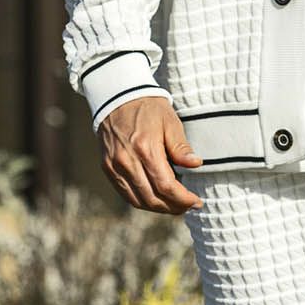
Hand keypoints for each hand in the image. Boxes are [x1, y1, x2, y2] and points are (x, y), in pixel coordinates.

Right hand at [98, 96, 203, 214]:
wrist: (117, 96)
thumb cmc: (148, 108)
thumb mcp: (170, 122)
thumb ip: (181, 147)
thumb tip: (195, 164)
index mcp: (146, 149)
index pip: (166, 186)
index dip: (183, 199)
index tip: (197, 202)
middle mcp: (127, 161)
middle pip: (152, 198)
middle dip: (173, 207)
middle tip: (188, 206)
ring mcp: (114, 166)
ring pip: (138, 200)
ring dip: (158, 208)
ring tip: (174, 206)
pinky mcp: (107, 167)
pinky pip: (125, 193)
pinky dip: (141, 201)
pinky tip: (155, 199)